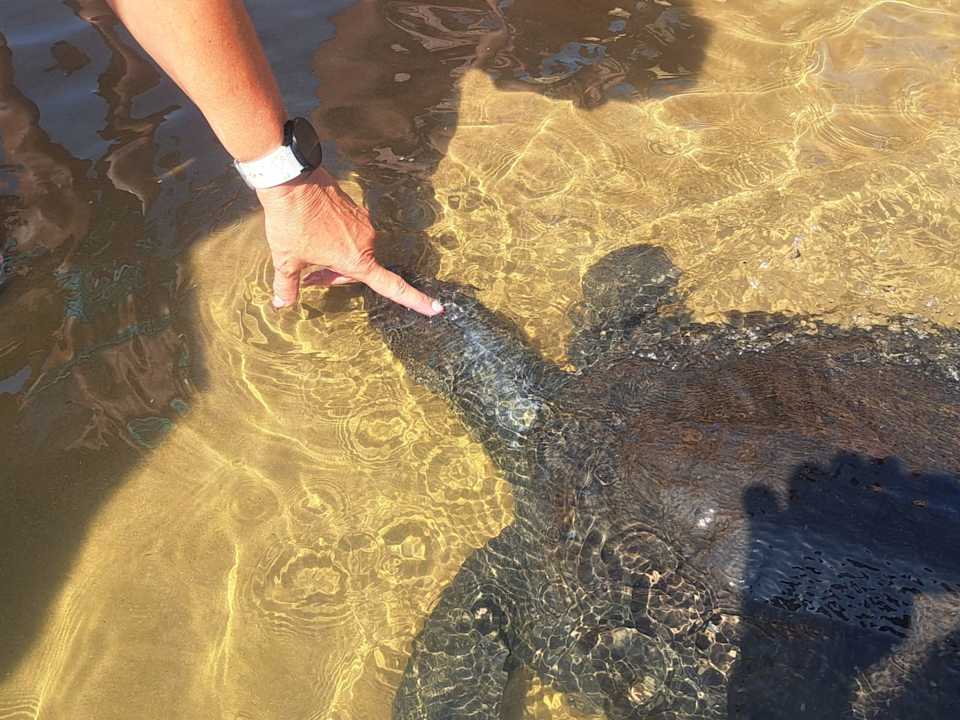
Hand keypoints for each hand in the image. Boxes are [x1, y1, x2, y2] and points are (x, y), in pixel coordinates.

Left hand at [256, 167, 441, 315]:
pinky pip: (351, 234)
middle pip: (361, 270)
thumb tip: (282, 304)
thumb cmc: (291, 222)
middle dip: (336, 276)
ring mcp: (363, 224)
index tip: (436, 309)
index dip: (415, 300)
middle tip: (308, 276)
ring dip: (335, 258)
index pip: (391, 287)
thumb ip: (287, 286)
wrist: (291, 180)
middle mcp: (367, 242)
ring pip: (355, 252)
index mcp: (357, 260)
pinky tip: (313, 234)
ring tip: (308, 252)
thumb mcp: (286, 260)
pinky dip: (336, 240)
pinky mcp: (356, 210)